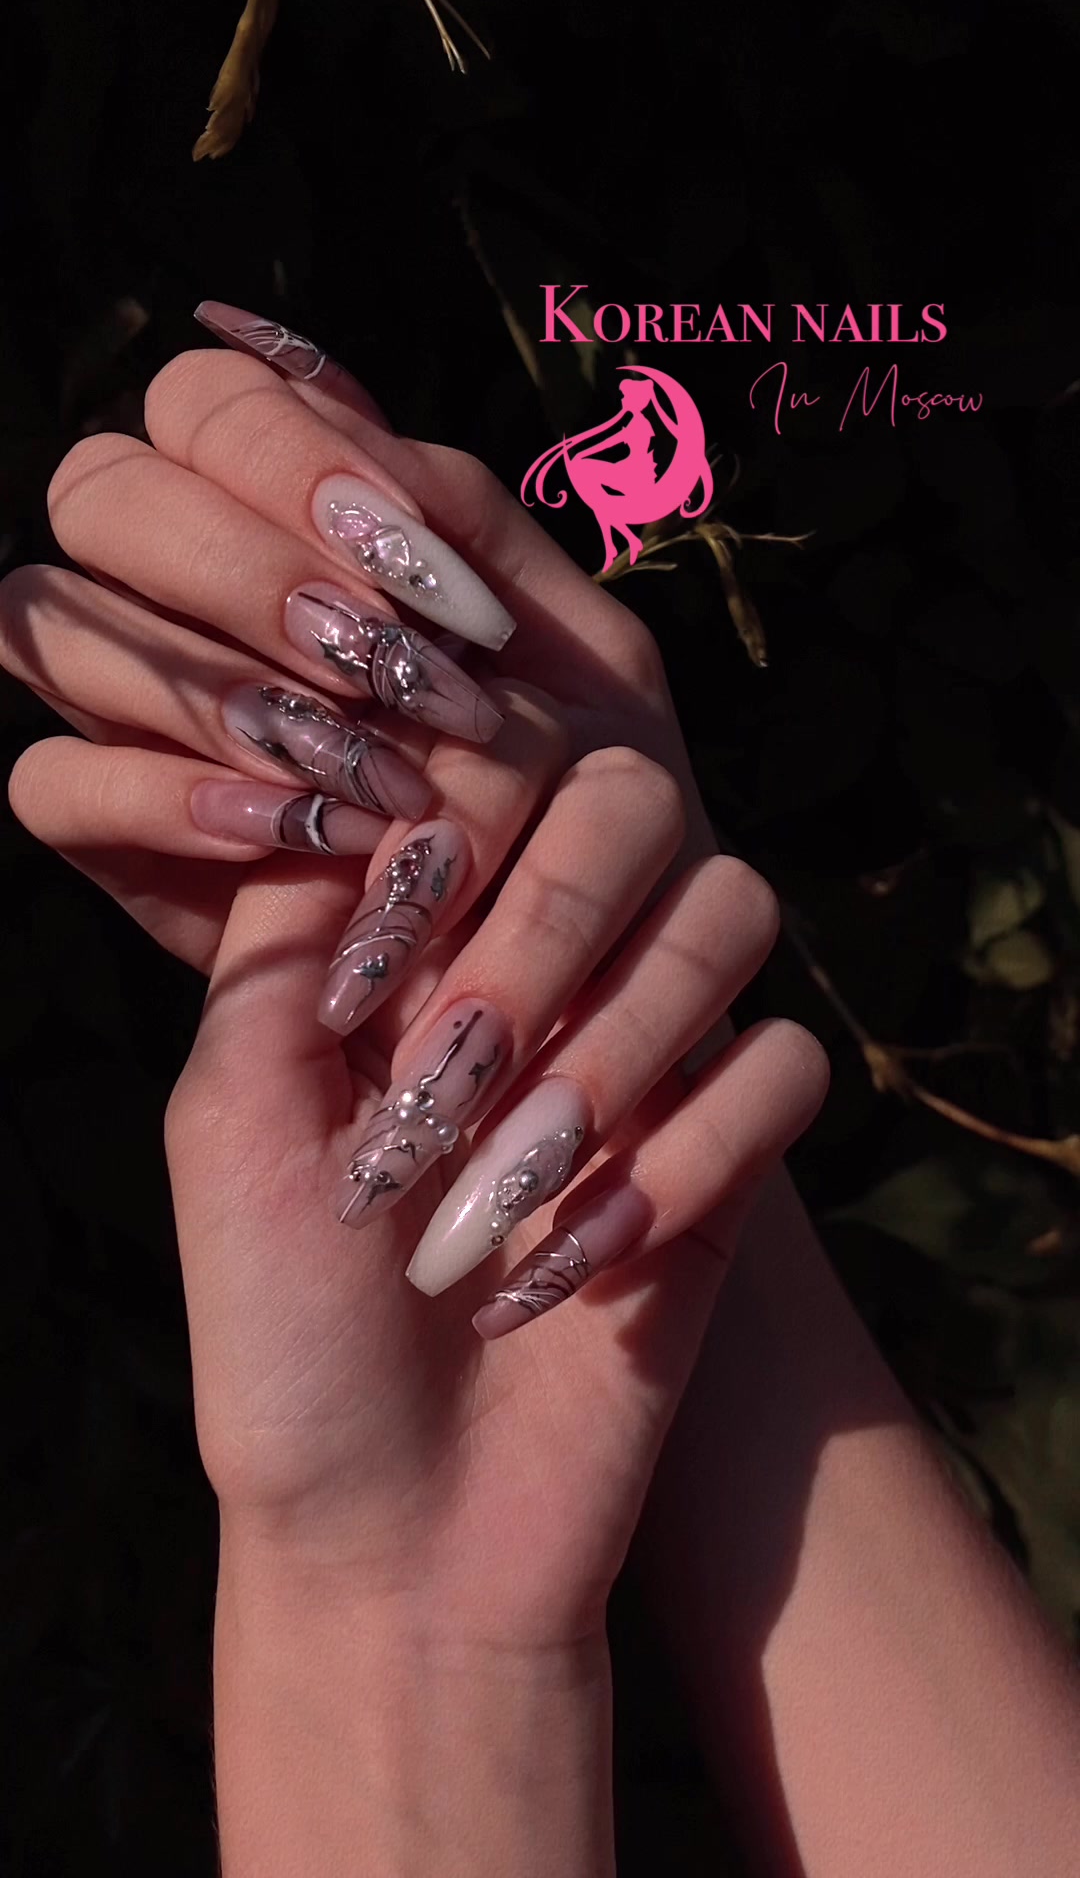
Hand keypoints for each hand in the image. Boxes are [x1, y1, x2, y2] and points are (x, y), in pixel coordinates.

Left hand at [1, 313, 825, 1643]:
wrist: (397, 1534)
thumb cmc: (285, 1330)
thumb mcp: (228, 1116)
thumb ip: (288, 933)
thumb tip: (368, 790)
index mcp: (418, 940)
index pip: (487, 767)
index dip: (451, 834)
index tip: (376, 985)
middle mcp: (544, 970)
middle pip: (631, 806)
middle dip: (541, 934)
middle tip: (445, 1076)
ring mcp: (648, 1054)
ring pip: (732, 915)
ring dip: (619, 1051)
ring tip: (506, 1195)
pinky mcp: (731, 1155)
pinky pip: (786, 1068)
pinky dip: (694, 1162)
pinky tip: (592, 1266)